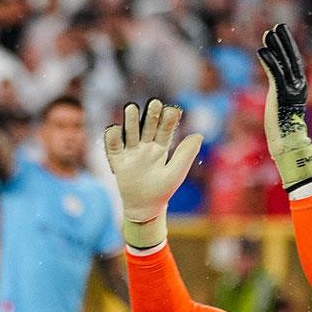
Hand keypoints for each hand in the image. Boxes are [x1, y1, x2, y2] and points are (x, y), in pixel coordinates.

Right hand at [102, 99, 202, 249]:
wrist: (144, 208)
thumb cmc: (162, 191)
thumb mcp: (176, 173)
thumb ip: (185, 154)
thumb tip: (199, 134)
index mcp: (161, 148)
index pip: (165, 129)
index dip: (168, 119)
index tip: (173, 110)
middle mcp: (145, 147)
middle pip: (147, 126)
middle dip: (150, 115)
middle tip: (154, 103)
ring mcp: (131, 153)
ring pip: (130, 132)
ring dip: (130, 120)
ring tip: (131, 108)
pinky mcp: (117, 160)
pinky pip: (113, 146)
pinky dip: (112, 136)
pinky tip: (115, 128)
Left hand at [255, 24, 311, 192]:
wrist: (289, 144)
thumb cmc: (284, 130)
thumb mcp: (282, 107)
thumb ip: (282, 93)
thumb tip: (277, 90)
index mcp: (299, 87)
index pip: (294, 62)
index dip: (287, 47)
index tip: (280, 34)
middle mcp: (299, 86)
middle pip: (292, 58)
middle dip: (285, 41)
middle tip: (278, 25)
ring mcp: (292, 90)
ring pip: (285, 63)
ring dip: (277, 46)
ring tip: (269, 32)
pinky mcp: (282, 95)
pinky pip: (276, 73)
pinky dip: (270, 60)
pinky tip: (262, 50)